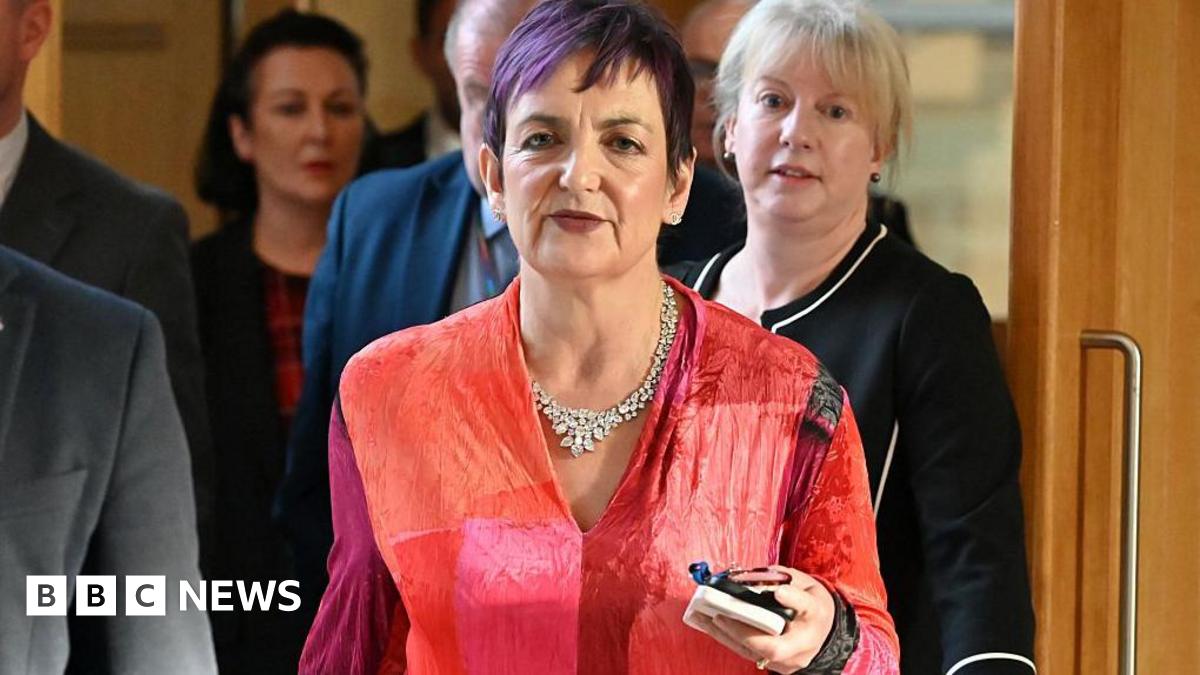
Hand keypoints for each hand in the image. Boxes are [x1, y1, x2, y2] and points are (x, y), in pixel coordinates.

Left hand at [691, 566, 834, 672]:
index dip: (793, 600)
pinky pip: (749, 654)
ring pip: (756, 654)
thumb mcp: (804, 583)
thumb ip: (781, 577)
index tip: (779, 591)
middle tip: (721, 617)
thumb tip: (748, 575)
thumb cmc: (810, 602)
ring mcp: (790, 660)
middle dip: (744, 633)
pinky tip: (710, 626)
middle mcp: (805, 643)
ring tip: (704, 619)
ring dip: (727, 636)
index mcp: (816, 614)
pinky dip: (728, 639)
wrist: (824, 630)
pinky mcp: (776, 665)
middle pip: (775, 647)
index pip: (807, 608)